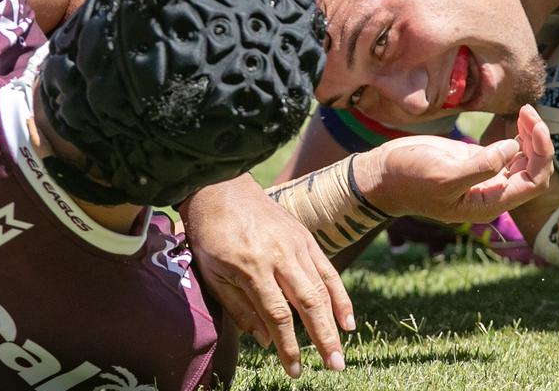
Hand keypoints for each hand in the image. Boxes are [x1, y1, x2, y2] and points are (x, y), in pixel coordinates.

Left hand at [179, 174, 353, 378]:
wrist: (222, 187)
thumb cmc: (210, 234)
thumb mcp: (213, 274)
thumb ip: (240, 308)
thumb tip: (267, 341)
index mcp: (253, 267)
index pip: (278, 314)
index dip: (289, 346)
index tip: (295, 371)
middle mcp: (280, 256)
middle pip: (309, 303)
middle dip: (324, 339)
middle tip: (335, 367)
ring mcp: (297, 245)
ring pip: (322, 288)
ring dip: (335, 323)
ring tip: (341, 352)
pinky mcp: (305, 238)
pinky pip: (328, 270)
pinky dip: (340, 296)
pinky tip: (347, 320)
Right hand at [359, 104, 554, 222]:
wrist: (384, 174)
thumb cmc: (410, 179)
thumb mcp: (445, 175)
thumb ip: (482, 166)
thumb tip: (513, 148)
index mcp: (489, 203)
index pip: (534, 183)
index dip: (541, 155)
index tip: (534, 125)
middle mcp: (493, 193)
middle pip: (533, 170)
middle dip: (538, 141)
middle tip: (527, 110)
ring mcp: (486, 177)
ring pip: (524, 160)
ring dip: (530, 136)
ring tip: (524, 110)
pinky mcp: (476, 161)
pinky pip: (509, 151)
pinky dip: (518, 135)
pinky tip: (517, 118)